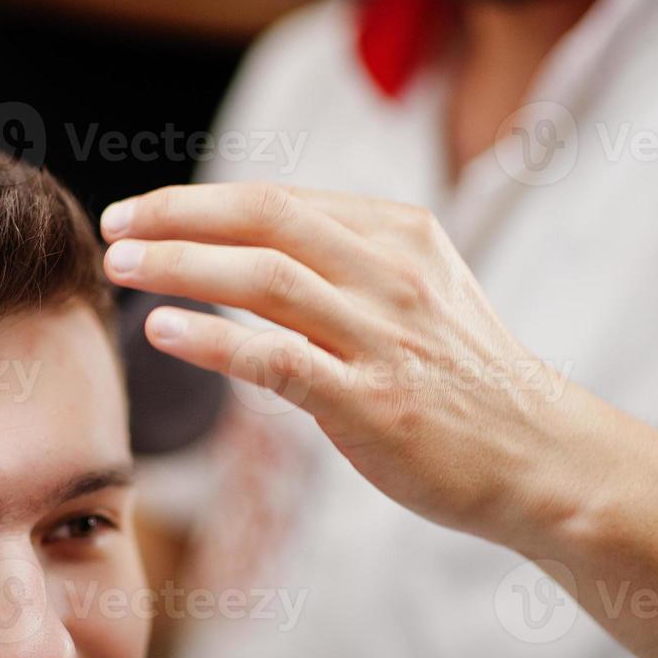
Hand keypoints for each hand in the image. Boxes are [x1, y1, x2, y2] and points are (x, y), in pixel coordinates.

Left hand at [100, 182, 587, 545]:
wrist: (542, 458)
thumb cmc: (466, 380)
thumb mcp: (421, 294)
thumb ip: (348, 267)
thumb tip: (252, 248)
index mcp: (401, 236)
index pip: (281, 200)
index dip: (201, 201)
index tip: (143, 211)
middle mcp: (393, 274)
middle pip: (266, 220)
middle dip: (178, 216)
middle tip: (114, 226)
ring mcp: (384, 338)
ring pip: (265, 279)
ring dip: (181, 267)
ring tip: (123, 267)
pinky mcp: (373, 403)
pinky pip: (279, 359)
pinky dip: (214, 339)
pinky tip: (163, 331)